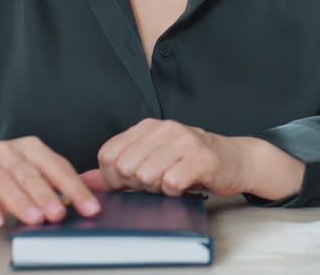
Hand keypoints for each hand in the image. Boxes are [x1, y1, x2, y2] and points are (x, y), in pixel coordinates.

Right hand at [0, 136, 100, 229]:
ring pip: (3, 181)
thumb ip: (50, 185)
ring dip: (20, 201)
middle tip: (60, 213)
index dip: (74, 187)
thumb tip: (81, 203)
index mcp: (29, 147)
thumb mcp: (27, 175)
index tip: (90, 208)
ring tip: (34, 219)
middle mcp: (6, 151)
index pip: (56, 166)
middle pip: (29, 173)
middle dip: (46, 194)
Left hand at [83, 118, 303, 200]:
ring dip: (156, 188)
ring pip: (146, 175)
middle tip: (156, 183)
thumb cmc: (191, 162)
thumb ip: (117, 170)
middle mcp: (165, 128)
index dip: (114, 177)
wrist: (236, 160)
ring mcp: (184, 140)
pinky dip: (174, 192)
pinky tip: (183, 185)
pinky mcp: (201, 158)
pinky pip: (171, 183)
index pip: (109, 154)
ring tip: (171, 182)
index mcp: (148, 126)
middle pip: (125, 167)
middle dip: (136, 184)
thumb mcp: (152, 159)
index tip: (131, 183)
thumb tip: (84, 180)